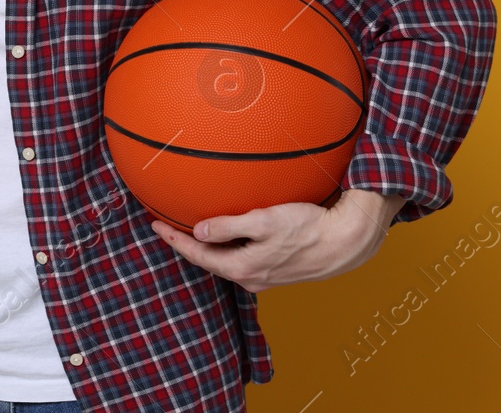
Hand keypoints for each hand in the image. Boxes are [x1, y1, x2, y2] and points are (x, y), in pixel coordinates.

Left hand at [149, 189, 405, 292]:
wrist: (345, 241)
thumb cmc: (307, 228)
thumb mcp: (264, 222)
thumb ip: (230, 227)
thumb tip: (198, 232)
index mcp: (243, 268)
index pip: (198, 255)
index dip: (174, 240)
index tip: (155, 225)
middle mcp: (250, 277)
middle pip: (210, 260)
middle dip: (186, 245)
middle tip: (166, 225)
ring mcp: (264, 275)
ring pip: (227, 260)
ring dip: (208, 246)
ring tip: (191, 229)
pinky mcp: (276, 267)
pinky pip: (243, 256)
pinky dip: (229, 245)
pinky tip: (229, 234)